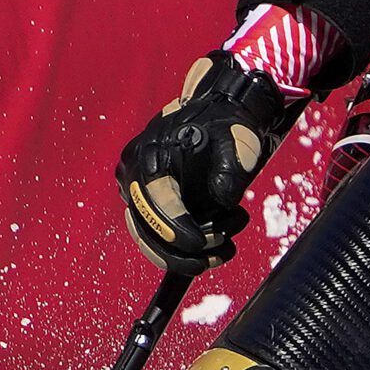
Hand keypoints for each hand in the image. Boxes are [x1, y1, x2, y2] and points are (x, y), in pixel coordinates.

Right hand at [116, 54, 289, 273]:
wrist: (213, 114)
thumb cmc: (225, 127)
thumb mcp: (236, 141)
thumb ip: (230, 170)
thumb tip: (223, 201)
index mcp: (152, 153)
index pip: (156, 200)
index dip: (177, 227)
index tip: (202, 244)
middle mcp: (134, 172)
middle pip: (145, 226)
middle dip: (183, 249)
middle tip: (221, 250)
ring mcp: (134, 188)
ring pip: (147, 237)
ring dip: (183, 256)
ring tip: (223, 252)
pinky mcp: (142, 200)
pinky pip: (151, 233)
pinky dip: (178, 249)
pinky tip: (211, 252)